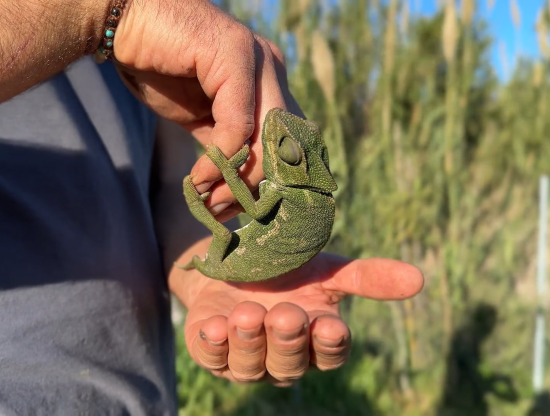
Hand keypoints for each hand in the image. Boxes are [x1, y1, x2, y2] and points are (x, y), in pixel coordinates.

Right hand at [113, 0, 298, 218]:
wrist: (123, 24)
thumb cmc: (159, 67)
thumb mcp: (200, 119)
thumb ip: (225, 146)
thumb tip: (237, 191)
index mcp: (268, 83)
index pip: (288, 143)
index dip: (267, 182)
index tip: (236, 209)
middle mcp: (271, 69)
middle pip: (287, 145)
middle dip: (257, 187)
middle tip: (220, 208)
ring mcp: (257, 59)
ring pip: (270, 137)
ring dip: (240, 179)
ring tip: (208, 198)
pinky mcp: (234, 54)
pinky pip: (240, 123)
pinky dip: (221, 159)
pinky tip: (197, 176)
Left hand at [179, 252, 423, 384]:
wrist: (233, 265)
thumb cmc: (287, 272)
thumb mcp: (327, 270)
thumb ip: (367, 278)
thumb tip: (419, 278)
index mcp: (314, 341)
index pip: (328, 353)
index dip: (329, 343)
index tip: (331, 325)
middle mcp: (281, 357)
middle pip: (289, 362)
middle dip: (288, 340)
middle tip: (287, 315)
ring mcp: (244, 359)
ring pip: (250, 365)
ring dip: (250, 342)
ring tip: (249, 315)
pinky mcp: (211, 352)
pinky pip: (212, 358)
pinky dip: (213, 344)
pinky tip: (214, 326)